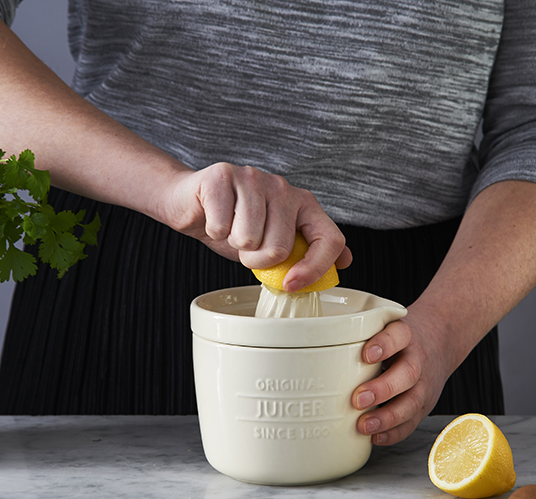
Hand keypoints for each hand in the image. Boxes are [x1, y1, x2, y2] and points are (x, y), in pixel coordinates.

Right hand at [166, 163, 351, 290]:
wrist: (191, 204)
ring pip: (250, 239)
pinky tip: (214, 219)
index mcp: (304, 204)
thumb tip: (344, 262)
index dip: (314, 269)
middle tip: (246, 247)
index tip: (291, 285)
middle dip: (256, 260)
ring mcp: (254, 178)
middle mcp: (283, 187)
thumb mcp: (275, 243)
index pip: (330, 239)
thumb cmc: (235, 227)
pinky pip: (222, 225)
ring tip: (230, 231)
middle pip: (280, 248)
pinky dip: (213, 231)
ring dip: (234, 246)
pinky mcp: (223, 176)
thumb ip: (306, 251)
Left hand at [351, 307, 452, 445]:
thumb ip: (358, 335)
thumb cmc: (398, 339)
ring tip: (364, 425)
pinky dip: (395, 432)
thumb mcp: (385, 326)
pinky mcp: (424, 404)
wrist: (439, 340)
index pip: (398, 335)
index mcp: (405, 335)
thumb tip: (311, 351)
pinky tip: (376, 436)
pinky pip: (412, 421)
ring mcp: (423, 383)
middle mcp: (417, 359)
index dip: (384, 345)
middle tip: (358, 399)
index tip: (366, 354)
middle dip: (383, 388)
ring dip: (388, 416)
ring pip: (412, 401)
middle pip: (407, 373)